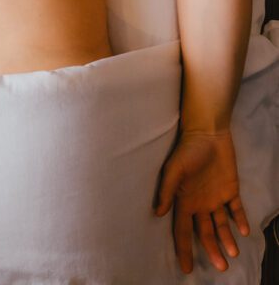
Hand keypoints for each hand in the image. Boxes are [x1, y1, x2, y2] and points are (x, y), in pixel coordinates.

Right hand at [154, 128, 249, 273]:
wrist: (208, 133)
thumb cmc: (188, 150)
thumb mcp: (174, 169)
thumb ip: (167, 190)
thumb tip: (158, 213)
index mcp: (184, 201)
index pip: (182, 231)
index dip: (184, 250)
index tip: (186, 269)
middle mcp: (200, 204)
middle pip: (205, 233)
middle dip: (212, 251)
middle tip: (221, 267)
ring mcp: (216, 198)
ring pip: (221, 226)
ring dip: (227, 240)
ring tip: (233, 254)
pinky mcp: (230, 190)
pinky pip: (236, 210)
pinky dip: (240, 221)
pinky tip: (243, 231)